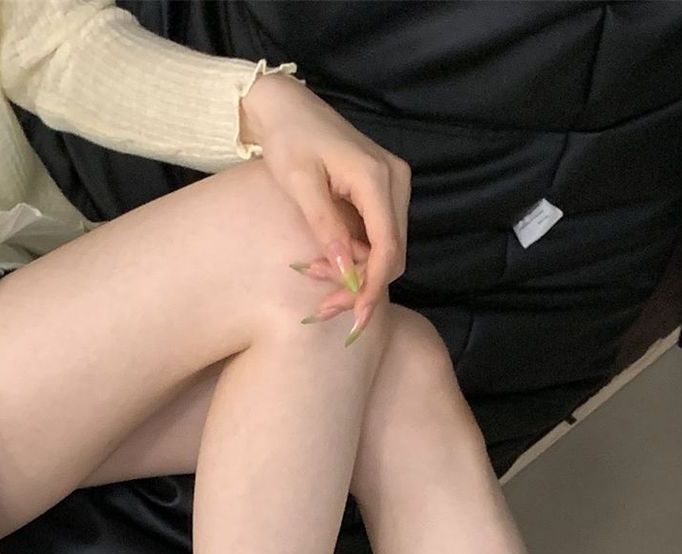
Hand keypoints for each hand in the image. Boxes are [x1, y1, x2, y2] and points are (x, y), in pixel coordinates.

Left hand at [239, 70, 409, 341]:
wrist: (287, 107)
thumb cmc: (288, 138)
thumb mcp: (300, 183)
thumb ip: (325, 226)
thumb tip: (345, 270)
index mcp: (376, 177)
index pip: (388, 246)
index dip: (373, 287)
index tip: (356, 317)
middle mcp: (395, 180)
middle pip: (392, 254)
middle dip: (362, 286)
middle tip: (322, 306)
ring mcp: (393, 185)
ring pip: (387, 250)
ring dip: (357, 274)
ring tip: (314, 276)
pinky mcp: (383, 192)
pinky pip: (378, 237)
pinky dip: (355, 257)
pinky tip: (326, 261)